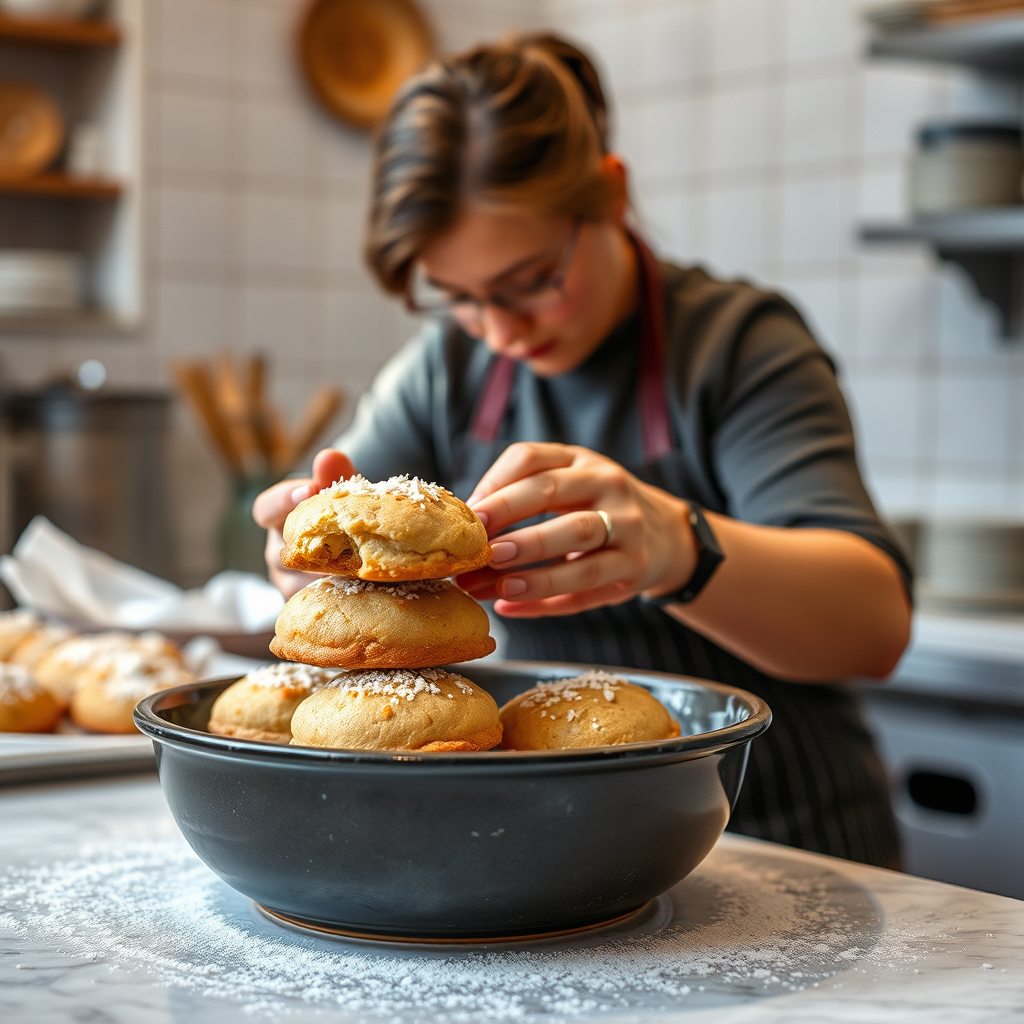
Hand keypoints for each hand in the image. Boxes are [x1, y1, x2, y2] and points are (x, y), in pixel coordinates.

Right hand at [253, 448, 354, 597]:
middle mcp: (278, 556)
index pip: (266, 509)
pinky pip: (319, 607)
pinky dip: (342, 600)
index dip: (283, 500)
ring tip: (359, 569)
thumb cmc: (340, 518)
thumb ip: (334, 477)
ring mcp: (290, 587)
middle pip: (282, 554)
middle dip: (313, 546)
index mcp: (279, 520)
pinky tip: (368, 592)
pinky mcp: (309, 610)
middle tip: (343, 537)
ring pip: (300, 586)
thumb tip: (331, 455)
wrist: (356, 551)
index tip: (307, 490)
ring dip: (328, 577)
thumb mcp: (339, 496)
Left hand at [457, 442, 696, 617]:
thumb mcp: (572, 486)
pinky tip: (510, 608)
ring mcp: (627, 528)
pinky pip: (587, 590)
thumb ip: (523, 496)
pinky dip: (546, 602)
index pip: (531, 459)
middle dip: (510, 517)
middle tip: (479, 544)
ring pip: (576, 544)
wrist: (668, 538)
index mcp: (582, 461)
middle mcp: (608, 486)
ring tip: (497, 583)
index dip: (495, 484)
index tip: (467, 513)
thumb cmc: (599, 510)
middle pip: (553, 495)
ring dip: (533, 565)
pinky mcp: (634, 570)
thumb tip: (462, 529)